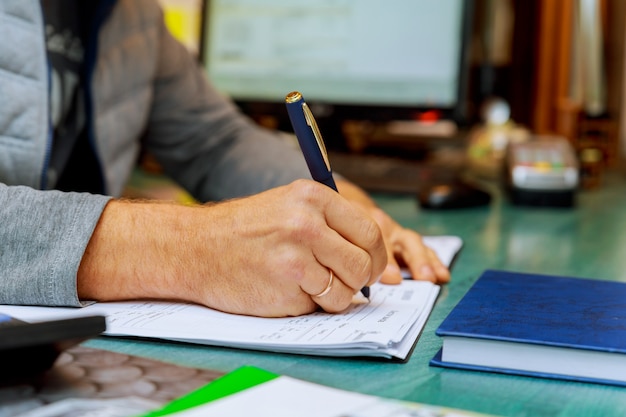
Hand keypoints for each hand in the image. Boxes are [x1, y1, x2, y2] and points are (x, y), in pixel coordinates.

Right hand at [77, 180, 385, 316]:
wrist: (195, 248)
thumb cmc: (243, 230)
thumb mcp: (289, 205)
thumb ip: (329, 222)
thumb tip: (370, 251)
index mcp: (313, 197)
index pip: (370, 230)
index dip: (376, 254)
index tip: (371, 265)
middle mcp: (307, 223)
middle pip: (365, 262)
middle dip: (361, 279)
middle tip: (346, 282)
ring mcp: (296, 257)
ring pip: (346, 290)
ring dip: (333, 296)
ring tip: (308, 285)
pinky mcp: (285, 287)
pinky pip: (318, 306)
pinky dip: (307, 304)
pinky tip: (284, 289)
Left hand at [336, 179, 449, 284]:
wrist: (349, 207)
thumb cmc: (342, 225)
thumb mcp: (341, 232)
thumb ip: (349, 250)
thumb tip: (363, 276)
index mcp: (367, 222)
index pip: (379, 241)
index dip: (387, 261)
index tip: (393, 278)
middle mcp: (385, 226)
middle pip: (402, 241)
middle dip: (414, 260)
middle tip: (423, 277)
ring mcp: (397, 232)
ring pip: (414, 244)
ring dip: (425, 261)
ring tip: (435, 277)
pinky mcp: (405, 239)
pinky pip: (423, 249)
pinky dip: (433, 261)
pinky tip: (443, 275)